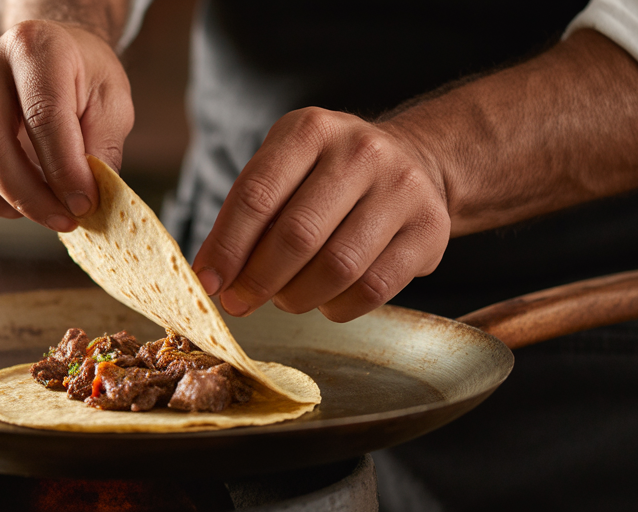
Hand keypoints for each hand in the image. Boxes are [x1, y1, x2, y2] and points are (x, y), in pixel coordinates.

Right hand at [0, 20, 133, 231]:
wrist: (52, 52)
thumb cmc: (84, 77)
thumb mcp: (111, 103)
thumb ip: (100, 149)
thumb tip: (82, 200)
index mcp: (35, 46)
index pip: (43, 117)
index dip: (64, 170)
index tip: (85, 205)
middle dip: (31, 196)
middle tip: (66, 220)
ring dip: (7, 201)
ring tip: (45, 212)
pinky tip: (15, 205)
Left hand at [191, 107, 451, 321]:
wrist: (415, 162)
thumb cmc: (328, 176)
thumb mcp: (285, 169)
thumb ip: (248, 213)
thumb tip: (211, 276)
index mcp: (311, 130)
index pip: (256, 195)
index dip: (226, 246)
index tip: (207, 283)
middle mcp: (361, 152)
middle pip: (297, 235)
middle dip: (259, 280)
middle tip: (240, 302)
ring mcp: (402, 189)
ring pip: (338, 267)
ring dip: (297, 297)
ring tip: (283, 299)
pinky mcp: (430, 229)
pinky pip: (374, 288)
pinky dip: (338, 307)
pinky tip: (324, 302)